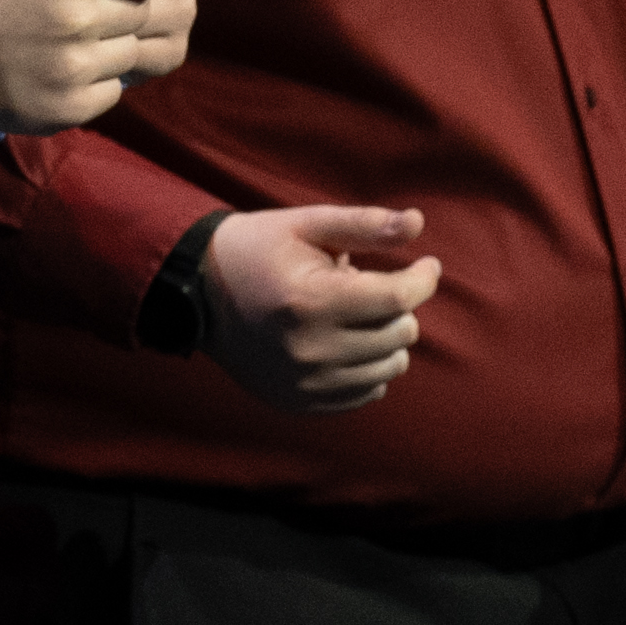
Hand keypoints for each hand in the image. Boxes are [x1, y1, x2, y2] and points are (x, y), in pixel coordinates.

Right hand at [0, 0, 204, 130]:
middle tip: (81, 14)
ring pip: (132, 55)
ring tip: (65, 42)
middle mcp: (76, 17)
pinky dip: (92, 83)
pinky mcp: (64, 108)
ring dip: (108, 49)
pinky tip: (55, 69)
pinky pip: (111, 92)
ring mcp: (71, 68)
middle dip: (121, 11)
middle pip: (145, 14)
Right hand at [190, 205, 441, 415]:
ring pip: (389, 368)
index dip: (423, 278)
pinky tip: (349, 343)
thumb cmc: (259, 250)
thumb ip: (364, 225)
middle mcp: (309, 349)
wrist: (198, 294)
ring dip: (388, 339)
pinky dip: (369, 367)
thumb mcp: (306, 225)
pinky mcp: (300, 401)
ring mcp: (305, 382)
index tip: (427, 264)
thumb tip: (417, 223)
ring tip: (361, 315)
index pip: (397, 299)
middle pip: (399, 334)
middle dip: (398, 305)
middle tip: (373, 286)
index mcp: (311, 301)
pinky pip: (366, 393)